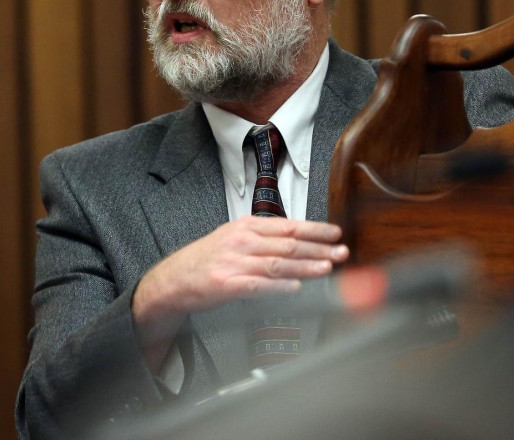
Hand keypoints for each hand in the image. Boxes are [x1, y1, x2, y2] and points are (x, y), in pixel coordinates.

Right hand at [131, 217, 347, 368]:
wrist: (172, 279)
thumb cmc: (207, 259)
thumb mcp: (236, 237)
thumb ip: (265, 238)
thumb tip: (300, 240)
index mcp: (248, 227)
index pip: (289, 226)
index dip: (315, 230)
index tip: (336, 233)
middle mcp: (243, 241)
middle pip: (289, 244)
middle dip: (319, 248)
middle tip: (341, 252)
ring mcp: (235, 263)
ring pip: (278, 263)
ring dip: (306, 266)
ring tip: (326, 268)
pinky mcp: (227, 285)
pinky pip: (258, 285)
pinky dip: (279, 286)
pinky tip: (295, 287)